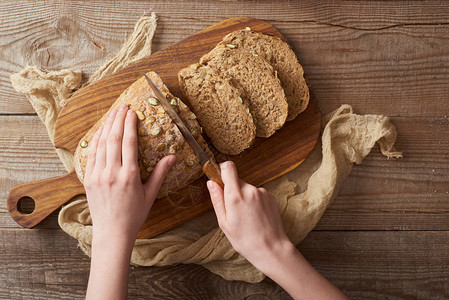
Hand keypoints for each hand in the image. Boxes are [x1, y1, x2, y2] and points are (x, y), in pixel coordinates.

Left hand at [84, 103, 175, 240]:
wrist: (112, 232)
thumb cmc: (134, 215)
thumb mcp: (150, 194)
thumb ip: (160, 173)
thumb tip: (173, 157)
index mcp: (130, 175)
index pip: (129, 142)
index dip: (130, 124)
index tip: (132, 112)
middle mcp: (112, 173)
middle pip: (114, 139)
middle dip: (118, 120)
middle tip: (123, 106)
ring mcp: (98, 175)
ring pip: (101, 144)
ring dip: (106, 126)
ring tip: (112, 114)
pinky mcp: (88, 179)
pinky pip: (91, 155)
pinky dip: (95, 141)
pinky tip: (100, 132)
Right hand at [206, 161, 290, 270]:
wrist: (271, 248)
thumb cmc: (245, 240)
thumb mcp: (224, 223)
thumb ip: (217, 199)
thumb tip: (211, 183)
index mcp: (236, 196)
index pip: (228, 168)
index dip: (221, 169)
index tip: (218, 177)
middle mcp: (250, 190)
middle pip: (236, 180)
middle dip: (232, 190)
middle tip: (232, 210)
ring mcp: (262, 192)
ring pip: (247, 188)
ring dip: (243, 197)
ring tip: (246, 217)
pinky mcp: (270, 196)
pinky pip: (257, 194)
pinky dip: (253, 201)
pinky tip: (255, 216)